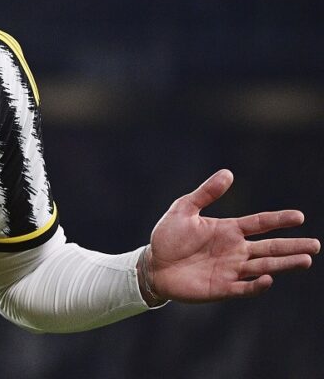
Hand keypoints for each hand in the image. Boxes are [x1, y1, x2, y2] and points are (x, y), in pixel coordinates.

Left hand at [141, 169, 319, 303]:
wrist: (153, 265)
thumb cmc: (168, 237)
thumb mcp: (184, 209)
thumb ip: (206, 193)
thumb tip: (228, 173)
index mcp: (229, 230)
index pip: (260, 223)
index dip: (279, 220)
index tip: (299, 216)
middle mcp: (235, 250)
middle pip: (270, 247)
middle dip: (292, 246)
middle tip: (315, 245)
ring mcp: (230, 270)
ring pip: (264, 267)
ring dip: (283, 264)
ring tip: (305, 260)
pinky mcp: (222, 287)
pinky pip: (244, 288)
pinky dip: (257, 285)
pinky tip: (268, 279)